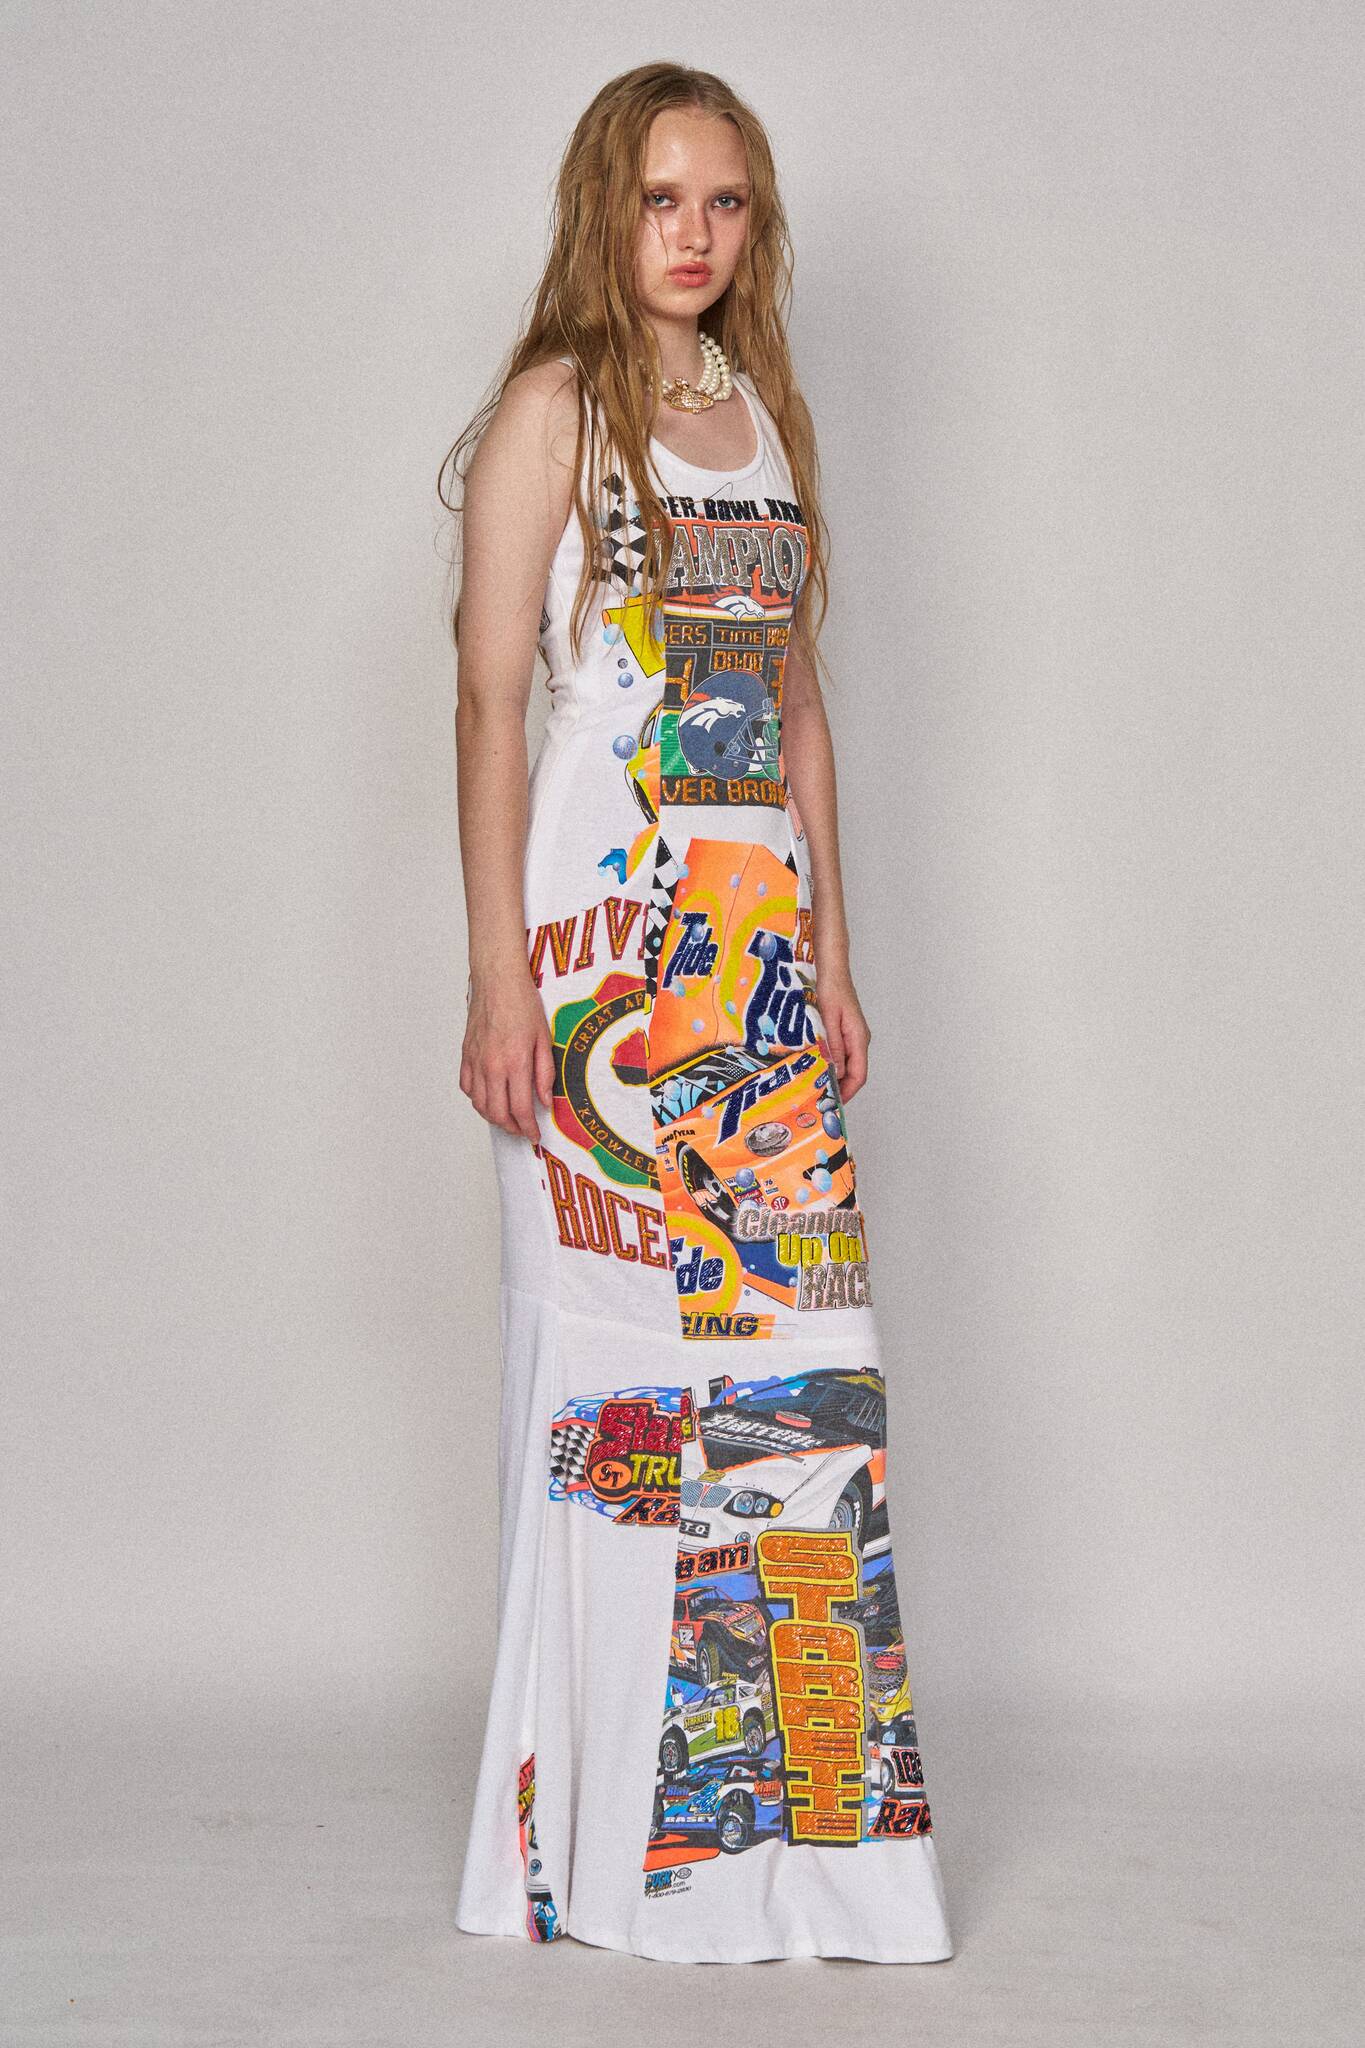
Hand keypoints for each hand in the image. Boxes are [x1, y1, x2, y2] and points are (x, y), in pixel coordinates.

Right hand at [459, 967, 553, 1141]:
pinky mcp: (466, 1054)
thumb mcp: (544, 1038)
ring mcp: (476, 1061)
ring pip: (480, 1104)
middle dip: (512, 1128)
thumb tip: (544, 1101)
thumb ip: (544, 1073)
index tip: (534, 1135)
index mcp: (514, 1062)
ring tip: (508, 1119)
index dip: (528, 1128)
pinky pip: (467, 1087)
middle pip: (497, 1113)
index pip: (520, 1109)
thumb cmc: (522, 1002)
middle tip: (523, 1130)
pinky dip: (477, 1099)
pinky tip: (489, 1098)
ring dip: (494, 1117)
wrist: (497, 979)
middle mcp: (492, 1065)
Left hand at [815, 968, 870, 1103]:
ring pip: (846, 1064)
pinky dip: (829, 1063)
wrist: (831, 967)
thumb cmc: (830, 988)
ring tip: (814, 1087)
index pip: (859, 1075)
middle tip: (819, 1100)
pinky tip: (814, 1066)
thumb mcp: (828, 1019)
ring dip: (833, 1077)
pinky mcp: (843, 1030)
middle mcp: (858, 1039)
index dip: (847, 1093)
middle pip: (853, 1073)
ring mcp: (852, 1035)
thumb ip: (834, 1046)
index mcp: (858, 1038)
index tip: (833, 1105)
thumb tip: (837, 1073)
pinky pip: (839, 1053)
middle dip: (839, 1089)